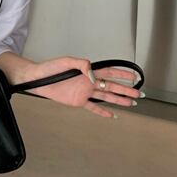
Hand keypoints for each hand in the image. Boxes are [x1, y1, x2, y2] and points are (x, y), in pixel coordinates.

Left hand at [22, 57, 141, 118]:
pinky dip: (103, 111)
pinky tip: (112, 115)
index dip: (122, 74)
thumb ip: (81, 64)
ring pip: (106, 96)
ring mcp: (85, 92)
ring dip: (119, 100)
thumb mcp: (66, 61)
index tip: (134, 76)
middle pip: (112, 86)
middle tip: (139, 93)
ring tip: (131, 103)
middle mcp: (88, 82)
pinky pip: (93, 107)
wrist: (38, 80)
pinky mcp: (78, 101)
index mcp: (88, 71)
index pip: (109, 72)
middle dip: (126, 89)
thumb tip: (93, 72)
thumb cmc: (50, 68)